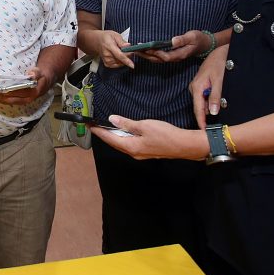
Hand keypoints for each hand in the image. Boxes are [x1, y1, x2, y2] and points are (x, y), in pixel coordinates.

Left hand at [0, 66, 46, 105]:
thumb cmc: (40, 76)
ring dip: (0, 98)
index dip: (9, 91)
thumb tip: (31, 75)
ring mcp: (23, 101)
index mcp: (32, 92)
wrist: (44, 83)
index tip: (0, 88)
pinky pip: (10, 101)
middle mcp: (27, 99)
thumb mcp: (39, 72)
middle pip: (12, 99)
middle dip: (0, 96)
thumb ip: (35, 73)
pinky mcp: (20, 101)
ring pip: (9, 101)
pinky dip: (2, 98)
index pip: (18, 93)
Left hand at [90, 116, 207, 160]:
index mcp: (130, 146)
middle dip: (104, 134)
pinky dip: (123, 138)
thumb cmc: (165, 134)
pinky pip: (129, 144)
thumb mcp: (144, 125)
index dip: (99, 131)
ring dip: (113, 136)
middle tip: (95, 125)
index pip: (109, 138)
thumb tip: (112, 120)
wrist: (184, 145)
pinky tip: (122, 132)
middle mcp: (133, 153)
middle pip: (114, 143)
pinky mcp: (146, 151)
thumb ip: (127, 124)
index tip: (89, 125)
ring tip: (105, 128)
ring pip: (122, 144)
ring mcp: (140, 154)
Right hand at [92, 30, 134, 68]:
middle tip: (127, 49)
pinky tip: (118, 56)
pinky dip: (120, 61)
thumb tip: (128, 46)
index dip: (127, 60)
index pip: (119, 55)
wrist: (97, 41)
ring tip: (120, 51)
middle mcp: (107, 55)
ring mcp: (107, 60)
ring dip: (124, 58)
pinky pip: (118, 64)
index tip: (132, 65)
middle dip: (128, 56)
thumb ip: (122, 41)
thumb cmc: (106, 37)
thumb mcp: (115, 35)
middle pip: (122, 59)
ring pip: (121, 63)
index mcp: (109, 46)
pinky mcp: (107, 64)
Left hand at [134, 29, 209, 62]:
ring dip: (147, 56)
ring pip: (157, 59)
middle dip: (147, 55)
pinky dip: (150, 54)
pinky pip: (159, 57)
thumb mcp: (192, 37)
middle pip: (159, 59)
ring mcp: (173, 57)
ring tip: (136, 51)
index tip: (147, 48)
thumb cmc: (198, 39)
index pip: (166, 56)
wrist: (204, 44)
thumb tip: (172, 41)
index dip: (156, 53)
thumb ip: (182, 39)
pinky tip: (144, 51)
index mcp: (180, 54)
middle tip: (136, 50)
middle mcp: (175, 58)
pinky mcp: (171, 55)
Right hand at [188, 43, 228, 129]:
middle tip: (214, 129)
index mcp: (197, 88)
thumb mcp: (219, 80)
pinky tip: (217, 105)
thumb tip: (212, 113)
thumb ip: (216, 97)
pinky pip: (204, 98)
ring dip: (209, 110)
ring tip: (217, 118)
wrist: (219, 51)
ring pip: (202, 103)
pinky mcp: (201, 86)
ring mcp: (197, 87)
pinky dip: (210, 103)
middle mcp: (194, 88)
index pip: (198, 109)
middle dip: (205, 118)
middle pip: (199, 108)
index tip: (203, 133)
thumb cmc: (219, 64)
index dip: (200, 122)